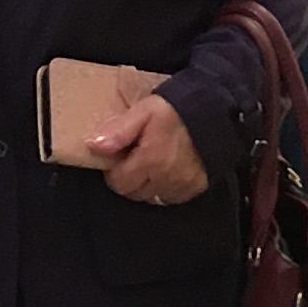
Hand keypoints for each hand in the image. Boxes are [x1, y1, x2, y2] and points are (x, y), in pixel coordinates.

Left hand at [85, 89, 208, 206]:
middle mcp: (166, 179)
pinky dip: (166, 186)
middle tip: (135, 157)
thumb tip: (94, 146)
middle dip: (130, 178)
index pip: (118, 183)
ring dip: (147, 184)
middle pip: (134, 193)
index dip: (115, 170)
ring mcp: (182, 186)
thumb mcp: (143, 111)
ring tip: (152, 162)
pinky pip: (171, 196)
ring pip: (152, 197)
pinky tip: (168, 169)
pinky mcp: (195, 188)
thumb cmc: (175, 110)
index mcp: (150, 161)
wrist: (213, 112)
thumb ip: (118, 130)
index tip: (121, 156)